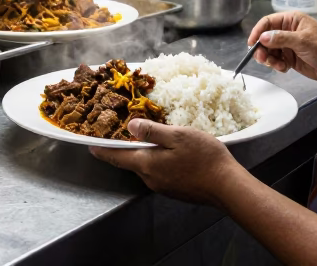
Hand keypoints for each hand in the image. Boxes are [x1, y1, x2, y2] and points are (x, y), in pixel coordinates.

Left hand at [90, 120, 242, 207]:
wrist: (226, 186)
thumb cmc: (204, 158)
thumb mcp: (178, 135)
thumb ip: (152, 131)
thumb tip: (130, 127)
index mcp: (147, 164)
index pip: (117, 157)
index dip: (102, 150)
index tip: (90, 146)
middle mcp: (150, 178)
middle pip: (131, 161)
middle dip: (124, 149)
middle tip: (121, 135)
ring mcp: (163, 186)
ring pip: (146, 167)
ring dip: (144, 154)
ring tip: (148, 140)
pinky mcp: (174, 190)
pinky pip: (159, 172)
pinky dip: (157, 161)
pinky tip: (169, 153)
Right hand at [246, 11, 316, 83]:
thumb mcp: (302, 40)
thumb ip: (281, 38)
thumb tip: (262, 37)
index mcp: (291, 20)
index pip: (268, 22)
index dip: (258, 32)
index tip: (252, 43)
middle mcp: (288, 31)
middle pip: (265, 38)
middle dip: (262, 49)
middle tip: (263, 59)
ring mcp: (289, 45)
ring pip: (269, 51)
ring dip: (269, 59)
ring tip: (277, 65)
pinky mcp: (291, 58)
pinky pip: (276, 61)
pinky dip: (276, 66)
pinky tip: (284, 68)